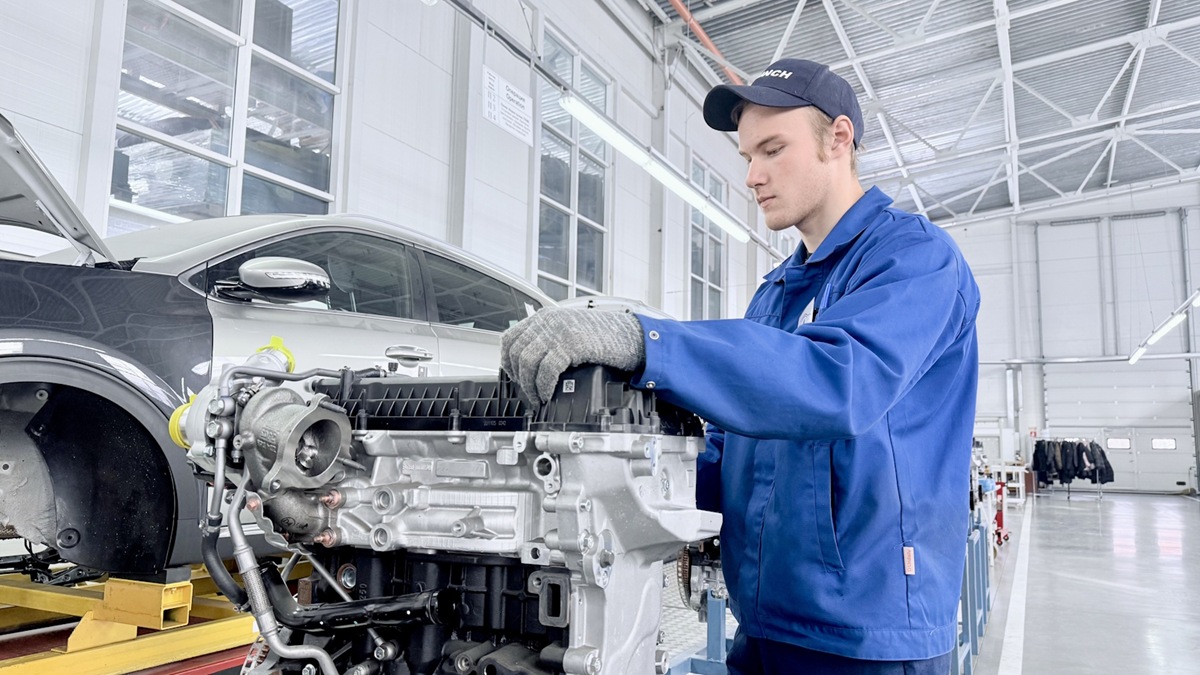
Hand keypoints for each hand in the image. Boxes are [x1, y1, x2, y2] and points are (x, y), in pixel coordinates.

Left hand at [501, 308, 644, 401]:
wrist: (631, 337)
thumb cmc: (603, 339)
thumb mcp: (570, 333)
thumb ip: (549, 341)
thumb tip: (528, 366)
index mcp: (545, 317)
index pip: (510, 338)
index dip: (508, 361)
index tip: (514, 377)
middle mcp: (548, 321)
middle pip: (517, 352)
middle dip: (519, 378)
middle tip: (529, 393)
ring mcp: (558, 331)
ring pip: (528, 362)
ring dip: (530, 386)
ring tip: (538, 397)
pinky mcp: (571, 343)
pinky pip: (546, 370)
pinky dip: (544, 386)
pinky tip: (549, 394)